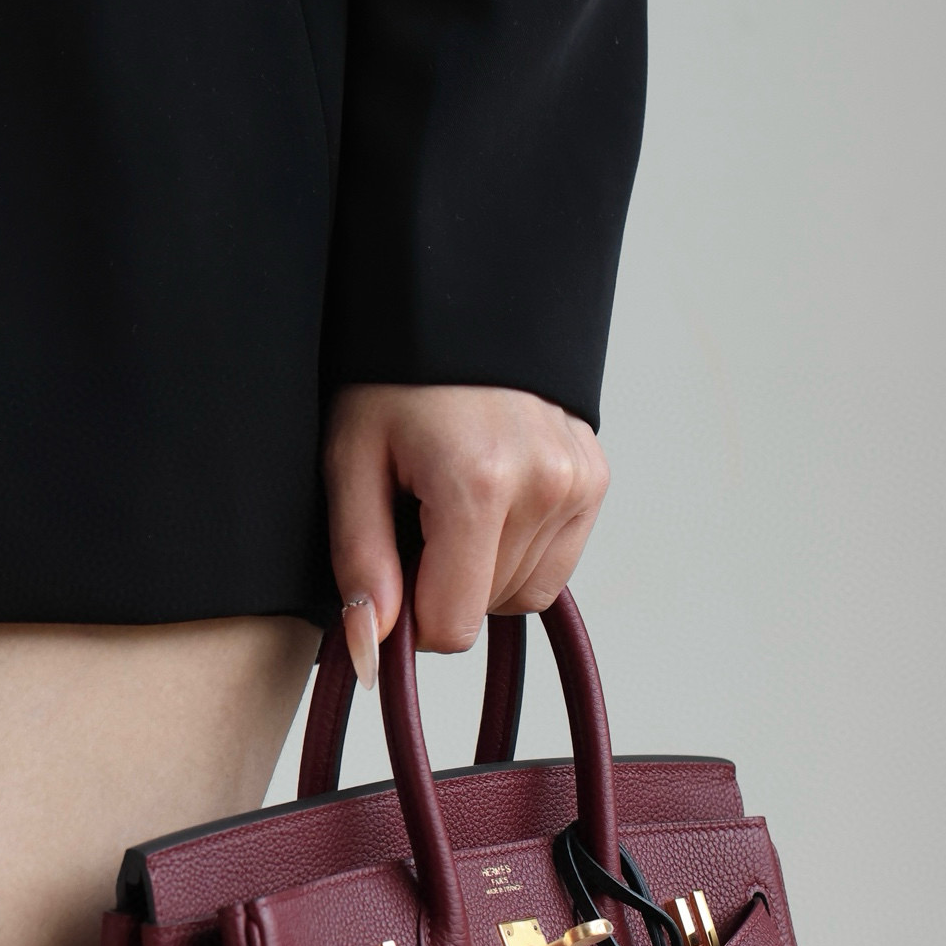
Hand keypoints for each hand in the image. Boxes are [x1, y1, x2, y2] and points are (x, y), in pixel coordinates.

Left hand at [323, 383, 609, 682]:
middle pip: (485, 610)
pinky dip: (518, 553)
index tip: (390, 575)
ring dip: (481, 571)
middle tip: (414, 517)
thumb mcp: (350, 459)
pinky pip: (554, 566)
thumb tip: (373, 646)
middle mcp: (543, 485)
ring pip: (522, 594)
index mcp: (478, 484)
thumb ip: (361, 559)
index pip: (453, 626)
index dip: (410, 621)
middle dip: (443, 585)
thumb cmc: (393, 374)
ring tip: (451, 505)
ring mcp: (578, 481)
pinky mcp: (594, 478)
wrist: (457, 300)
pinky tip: (489, 505)